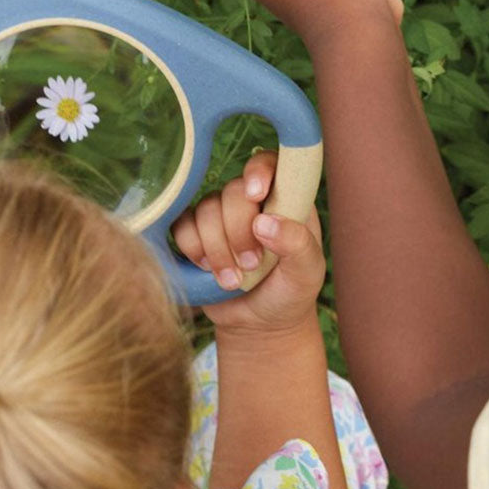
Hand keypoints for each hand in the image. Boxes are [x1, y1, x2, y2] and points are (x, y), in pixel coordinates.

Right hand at [171, 151, 325, 334]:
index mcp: (283, 198)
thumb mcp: (307, 272)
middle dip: (237, 231)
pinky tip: (209, 270)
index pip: (268, 164)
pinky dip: (193, 249)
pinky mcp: (195, 234)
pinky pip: (182, 226)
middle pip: (232, 191)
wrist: (260, 325)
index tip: (256, 195)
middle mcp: (250, 201)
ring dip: (217, 248)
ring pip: (205, 210)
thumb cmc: (290, 292)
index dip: (258, 172)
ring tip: (233, 280)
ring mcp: (220, 216)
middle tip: (251, 264)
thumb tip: (265, 223)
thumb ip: (297, 244)